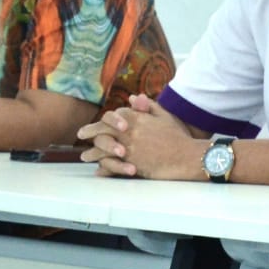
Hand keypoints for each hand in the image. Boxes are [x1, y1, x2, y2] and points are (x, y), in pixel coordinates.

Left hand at [77, 94, 200, 179]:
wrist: (187, 156)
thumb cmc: (177, 137)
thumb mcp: (164, 117)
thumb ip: (148, 106)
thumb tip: (133, 97)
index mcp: (137, 118)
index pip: (113, 116)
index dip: (104, 119)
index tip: (99, 123)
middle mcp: (129, 132)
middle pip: (102, 129)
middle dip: (89, 131)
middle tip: (81, 135)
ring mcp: (128, 148)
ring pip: (102, 149)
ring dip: (92, 153)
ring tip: (84, 156)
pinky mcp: (130, 163)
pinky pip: (110, 165)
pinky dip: (103, 168)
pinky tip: (98, 170)